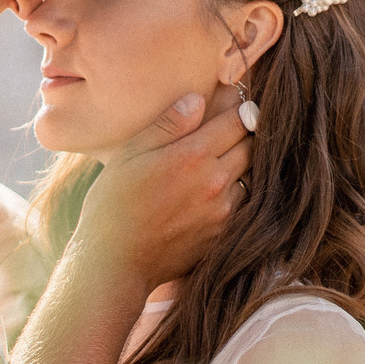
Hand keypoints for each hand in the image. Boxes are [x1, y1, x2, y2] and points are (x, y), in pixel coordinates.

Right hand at [68, 86, 250, 290]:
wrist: (114, 263)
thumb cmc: (113, 205)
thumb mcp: (130, 154)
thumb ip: (167, 125)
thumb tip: (198, 100)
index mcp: (194, 155)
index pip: (237, 119)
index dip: (236, 106)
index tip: (232, 100)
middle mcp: (217, 181)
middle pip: (251, 145)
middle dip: (244, 133)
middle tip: (229, 127)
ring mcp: (224, 211)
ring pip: (251, 175)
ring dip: (241, 164)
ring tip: (222, 160)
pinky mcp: (224, 234)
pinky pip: (243, 204)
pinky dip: (236, 193)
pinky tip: (214, 192)